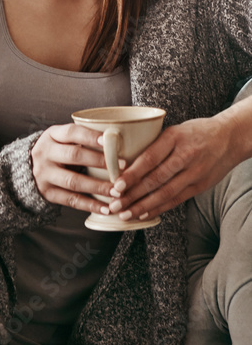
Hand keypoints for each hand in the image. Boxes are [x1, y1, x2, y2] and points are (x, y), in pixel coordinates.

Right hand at [32, 123, 124, 214]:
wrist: (28, 169)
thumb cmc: (57, 150)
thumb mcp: (61, 139)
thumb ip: (82, 138)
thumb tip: (117, 140)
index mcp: (51, 135)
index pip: (71, 132)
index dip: (90, 136)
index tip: (109, 140)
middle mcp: (45, 153)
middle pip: (74, 156)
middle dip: (100, 161)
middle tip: (123, 166)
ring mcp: (44, 174)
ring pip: (74, 181)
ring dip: (98, 187)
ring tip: (118, 191)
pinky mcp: (48, 193)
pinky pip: (71, 200)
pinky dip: (90, 205)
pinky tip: (106, 209)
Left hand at [105, 116, 239, 221]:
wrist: (230, 138)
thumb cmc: (196, 132)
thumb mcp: (174, 129)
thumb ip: (153, 144)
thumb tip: (123, 160)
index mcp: (174, 137)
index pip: (150, 158)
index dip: (132, 174)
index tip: (116, 185)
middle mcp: (185, 156)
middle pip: (156, 179)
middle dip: (133, 195)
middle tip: (115, 204)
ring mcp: (195, 173)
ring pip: (165, 193)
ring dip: (143, 206)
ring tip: (125, 214)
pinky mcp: (200, 186)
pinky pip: (177, 200)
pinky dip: (159, 209)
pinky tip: (144, 215)